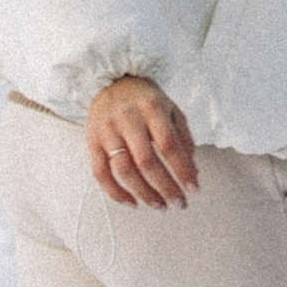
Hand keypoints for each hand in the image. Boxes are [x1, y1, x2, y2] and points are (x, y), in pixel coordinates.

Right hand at [85, 75, 199, 207]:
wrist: (110, 81)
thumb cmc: (144, 99)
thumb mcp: (171, 109)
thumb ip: (183, 137)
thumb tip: (193, 171)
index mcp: (152, 108)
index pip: (169, 144)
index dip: (182, 170)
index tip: (194, 189)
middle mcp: (128, 119)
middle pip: (147, 161)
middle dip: (165, 187)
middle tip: (179, 203)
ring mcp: (108, 131)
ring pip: (124, 170)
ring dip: (143, 193)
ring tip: (159, 206)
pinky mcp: (92, 142)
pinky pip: (101, 173)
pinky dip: (116, 192)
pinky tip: (132, 202)